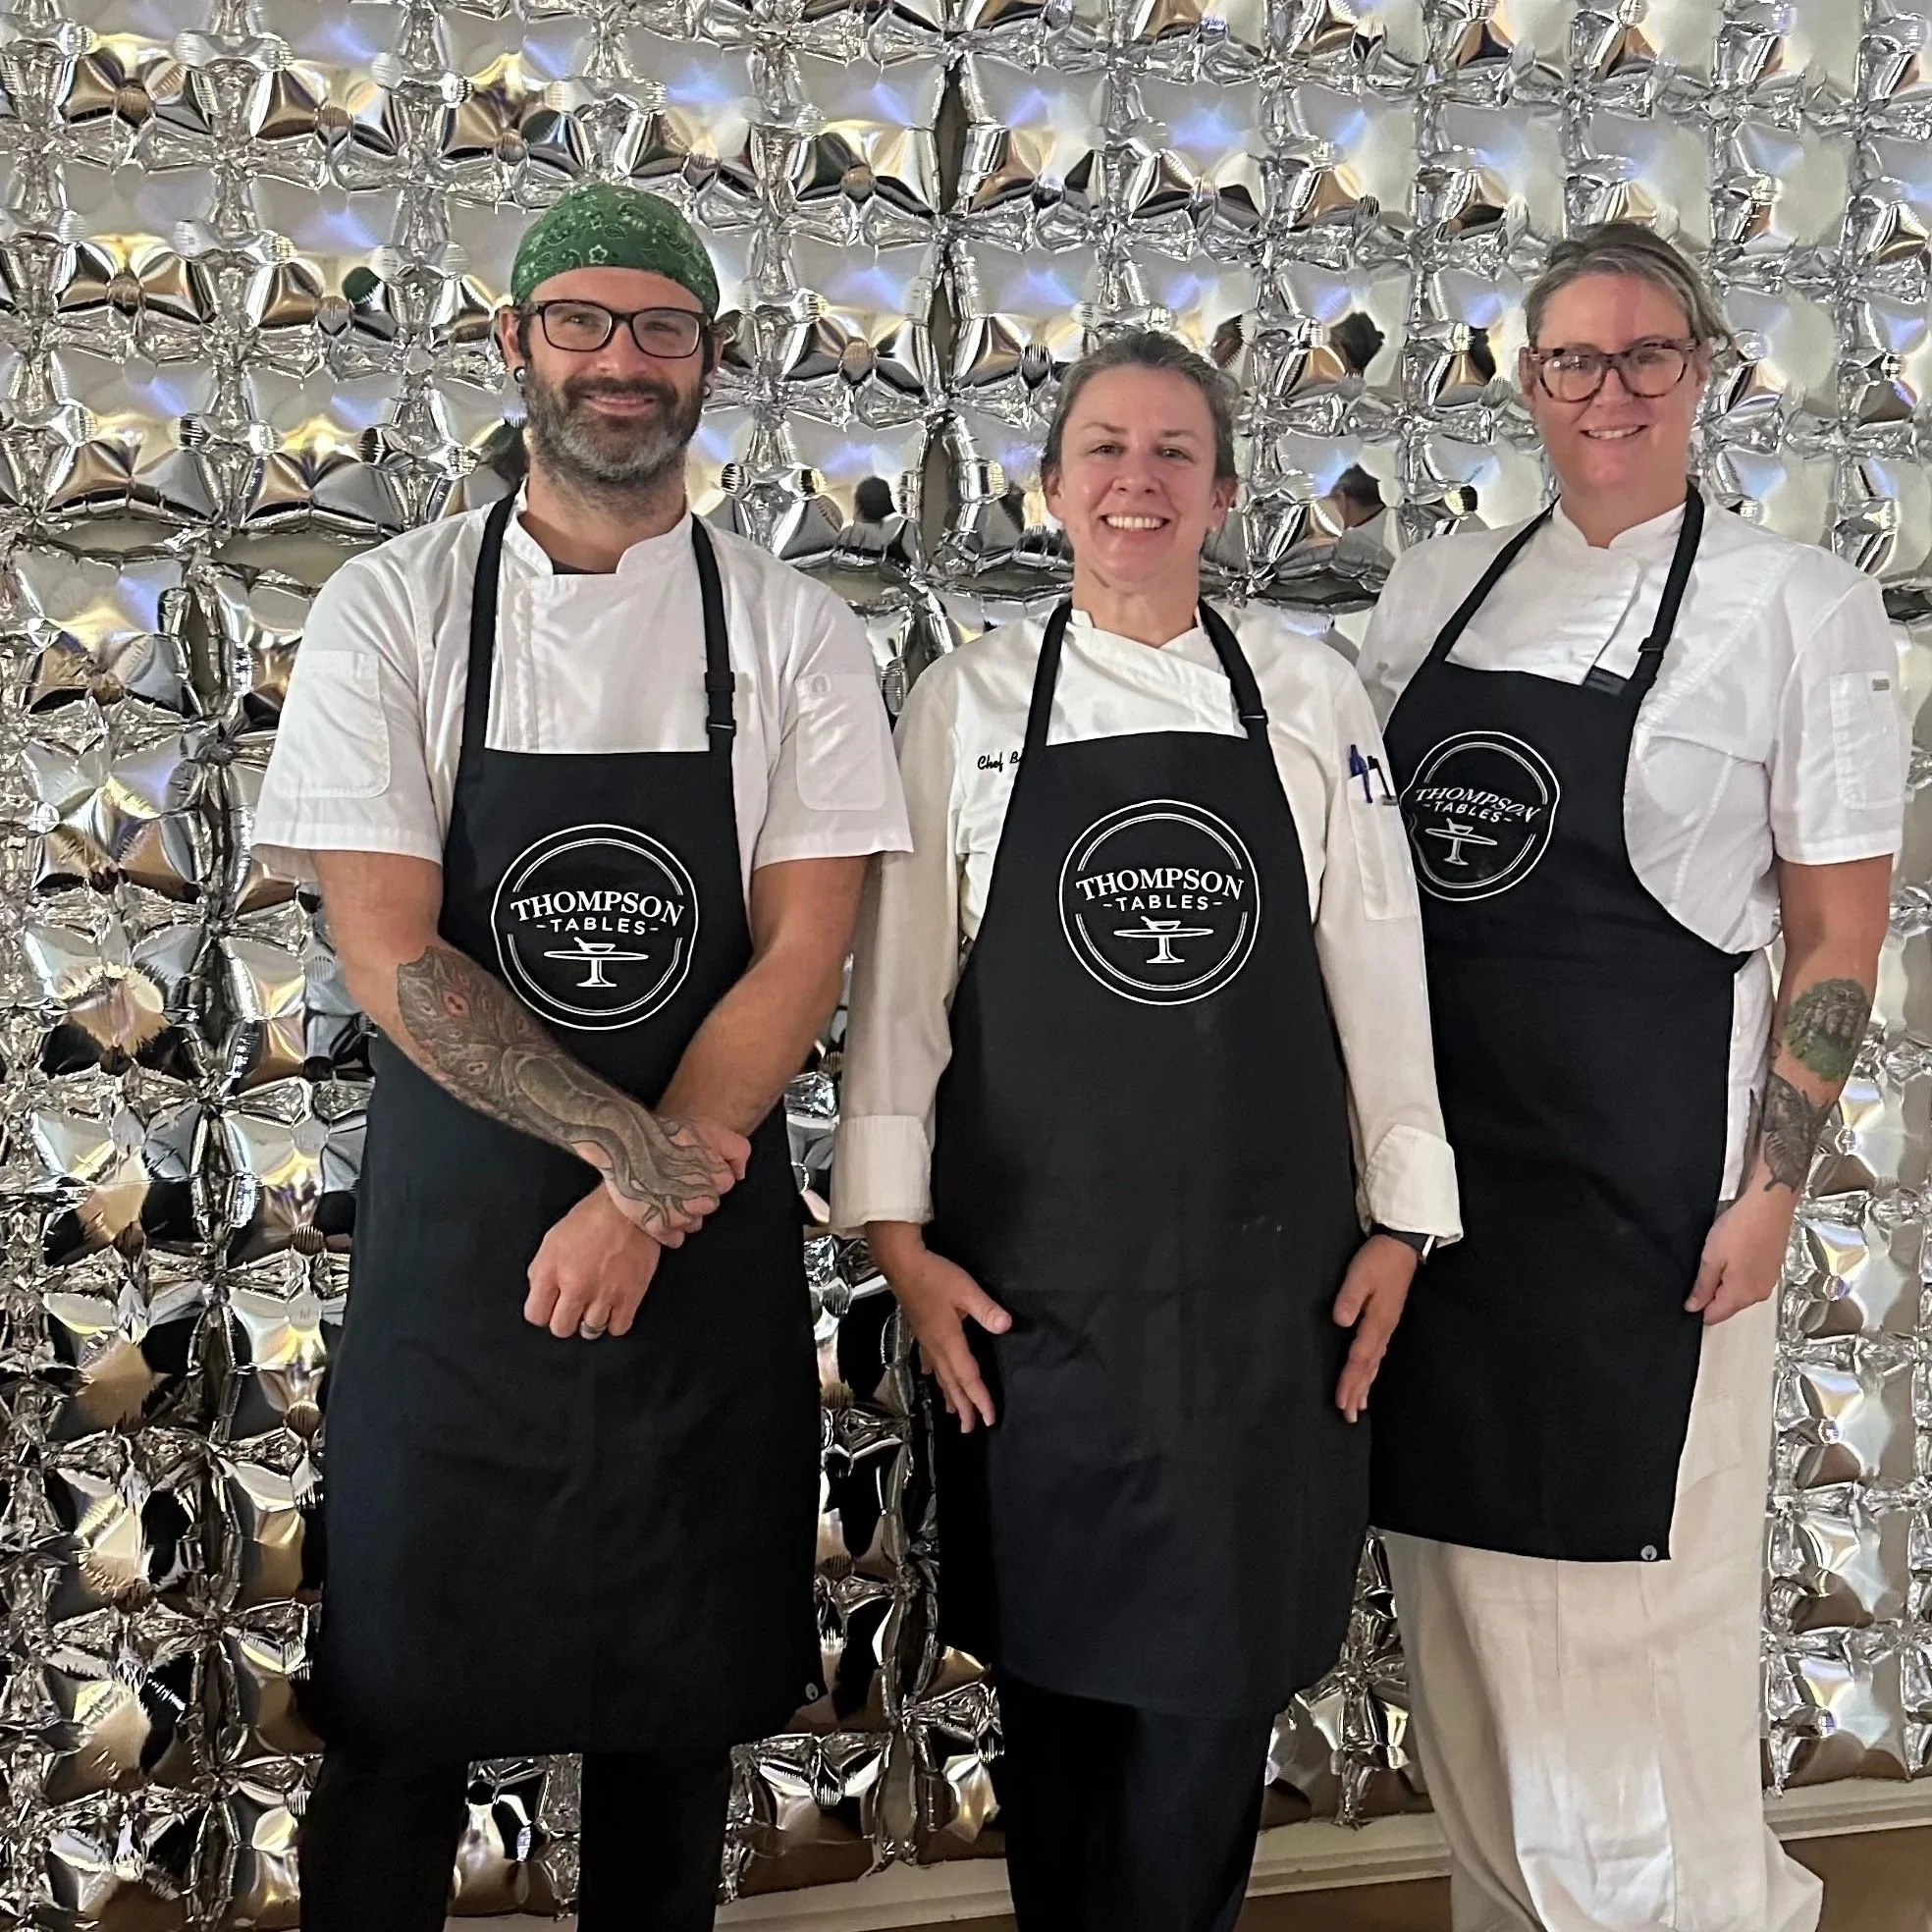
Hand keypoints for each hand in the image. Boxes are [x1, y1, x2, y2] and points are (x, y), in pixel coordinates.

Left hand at [527, 1186, 664, 1338]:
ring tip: (597, 1303)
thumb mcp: (553, 1239)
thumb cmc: (591, 1218)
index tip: (552, 1305)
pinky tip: (615, 1307)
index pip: (535, 1315)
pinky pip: (618, 1328)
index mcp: (551, 1270)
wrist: (629, 1208)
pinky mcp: (630, 1296)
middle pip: (561, 1329)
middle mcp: (575, 1287)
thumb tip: (541, 1295)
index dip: (543, 1312)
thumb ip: (542, 1271)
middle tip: (575, 1305)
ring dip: (591, 1320)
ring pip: (590, 1331)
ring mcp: (604, 1294)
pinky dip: (615, 1322)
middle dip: (566, 1319)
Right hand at [603, 1115, 748, 1240]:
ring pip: (692, 1223)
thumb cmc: (666, 1134)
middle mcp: (703, 1200)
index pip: (724, 1184)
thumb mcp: (711, 1129)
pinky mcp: (659, 1226)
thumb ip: (737, 1150)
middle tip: (676, 1179)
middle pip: (708, 1205)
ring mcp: (681, 1215)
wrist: (626, 1141)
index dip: (708, 1173)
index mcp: (718, 1178)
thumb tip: (740, 1174)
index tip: (693, 1166)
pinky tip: (658, 1209)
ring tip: (665, 1192)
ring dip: (683, 1212)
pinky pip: (674, 1239)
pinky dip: (668, 1229)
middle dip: (696, 1194)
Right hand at [868, 1224, 1009, 1432]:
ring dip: (949, 1396)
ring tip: (954, 1413)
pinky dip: (934, 1374)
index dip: (980, 1399)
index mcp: (949, 1341)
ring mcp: (926, 1340)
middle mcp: (937, 1346)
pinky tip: (932, 1377)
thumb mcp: (966, 1290)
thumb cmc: (935, 1276)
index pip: (968, 1376)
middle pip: (952, 1383)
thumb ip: (986, 1309)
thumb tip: (1005, 1326)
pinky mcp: (921, 1331)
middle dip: (963, 1407)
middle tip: (971, 1428)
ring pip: (940, 1376)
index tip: (989, 1419)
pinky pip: (929, 1361)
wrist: (902, 1264)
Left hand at [1333, 1234, 1418, 1422]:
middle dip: (1357, 1392)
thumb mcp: (1359, 1274)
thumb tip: (1340, 1322)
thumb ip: (1349, 1298)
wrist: (1403, 1247)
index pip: (1359, 1359)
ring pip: (1374, 1364)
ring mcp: (1387, 1326)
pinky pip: (1378, 1355)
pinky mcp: (1387, 1321)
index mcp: (1376, 1322)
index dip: (1349, 1381)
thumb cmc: (1379, 1259)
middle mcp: (1384, 1330)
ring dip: (1365, 1386)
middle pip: (1368, 1368)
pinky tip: (1369, 1378)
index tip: (1341, 1401)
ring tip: (1357, 1408)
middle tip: (1347, 1417)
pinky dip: (1371, 1371)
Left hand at [1688, 1186, 1796, 1325]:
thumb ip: (1702, 1286)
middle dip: (1713, 1294)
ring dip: (1727, 1281)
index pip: (1715, 1316)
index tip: (1689, 1296)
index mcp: (1741, 1295)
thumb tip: (1694, 1307)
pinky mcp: (1773, 1269)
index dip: (1699, 1309)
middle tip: (1704, 1267)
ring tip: (1720, 1256)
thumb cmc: (1742, 1227)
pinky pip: (1751, 1280)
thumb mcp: (1711, 1257)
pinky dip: (1740, 1272)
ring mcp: (1768, 1282)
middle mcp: (1758, 1294)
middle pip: (1728, 1305)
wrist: (1770, 1206)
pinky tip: (1735, 1253)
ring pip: (1740, 1292)